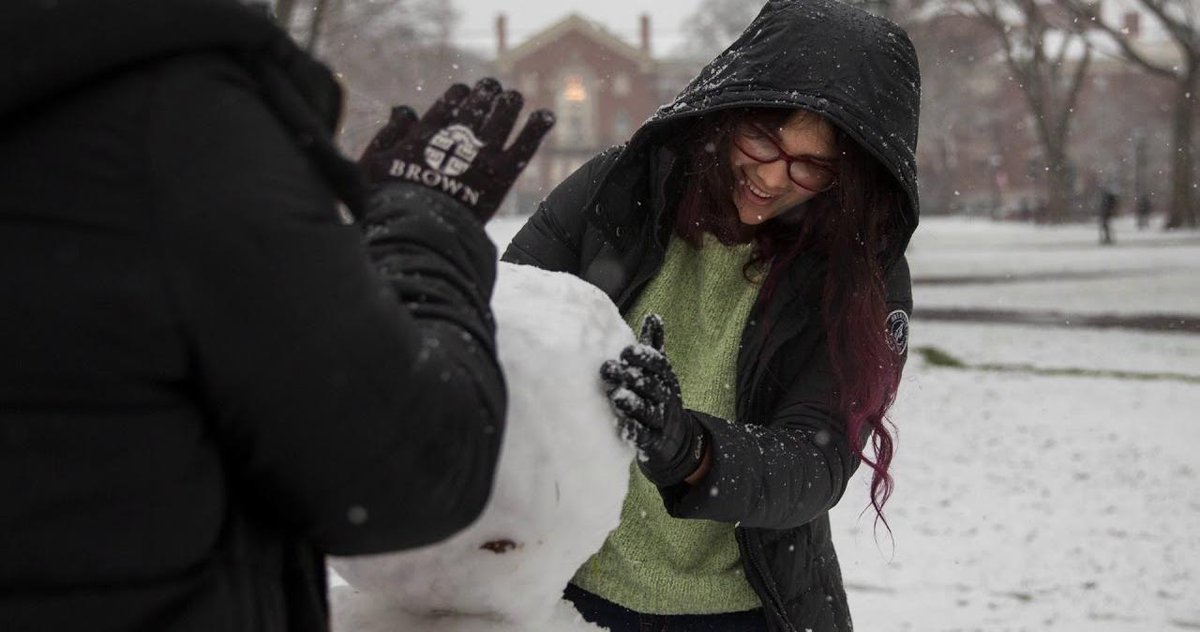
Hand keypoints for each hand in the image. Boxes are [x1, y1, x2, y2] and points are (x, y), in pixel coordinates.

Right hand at [358, 78, 554, 221]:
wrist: (418, 231)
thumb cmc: (388, 202)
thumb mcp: (374, 163)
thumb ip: (390, 133)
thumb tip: (405, 109)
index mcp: (428, 131)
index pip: (450, 102)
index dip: (460, 94)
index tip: (465, 92)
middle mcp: (458, 136)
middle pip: (478, 105)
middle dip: (486, 93)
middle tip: (492, 88)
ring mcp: (482, 155)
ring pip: (502, 117)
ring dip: (509, 103)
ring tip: (513, 97)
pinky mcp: (501, 176)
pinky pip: (524, 146)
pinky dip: (536, 129)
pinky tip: (546, 115)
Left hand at [600, 314, 707, 486]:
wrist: (672, 437)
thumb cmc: (657, 394)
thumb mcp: (659, 371)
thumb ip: (654, 345)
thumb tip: (653, 316)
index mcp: (665, 378)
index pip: (658, 365)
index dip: (644, 358)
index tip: (625, 351)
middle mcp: (665, 397)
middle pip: (650, 386)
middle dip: (630, 377)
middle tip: (606, 369)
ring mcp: (660, 420)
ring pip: (647, 411)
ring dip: (632, 404)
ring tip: (616, 396)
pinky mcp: (652, 441)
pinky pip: (644, 436)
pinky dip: (634, 432)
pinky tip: (622, 427)